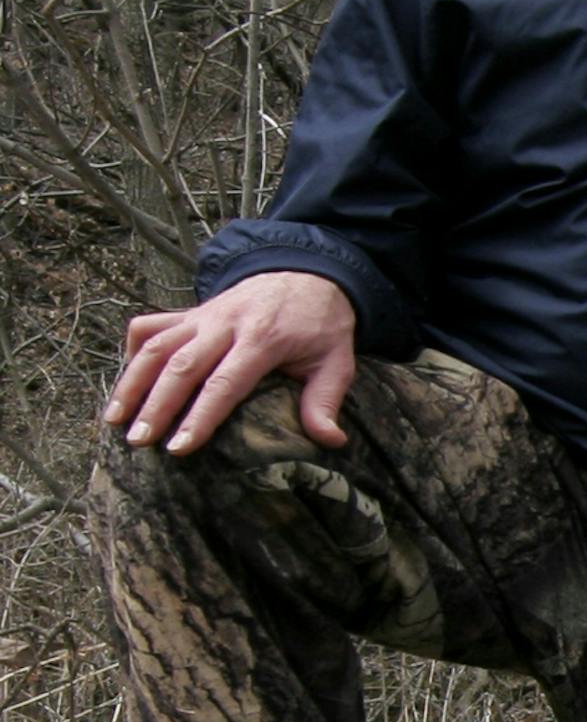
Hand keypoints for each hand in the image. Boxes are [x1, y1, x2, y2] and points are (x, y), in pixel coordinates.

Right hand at [103, 272, 357, 455]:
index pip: (224, 382)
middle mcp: (225, 323)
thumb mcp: (337, 361)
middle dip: (156, 406)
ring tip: (114, 420)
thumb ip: (326, 400)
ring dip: (132, 382)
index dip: (200, 416)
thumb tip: (331, 440)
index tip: (179, 446)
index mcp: (262, 338)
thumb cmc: (320, 326)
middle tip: (138, 442)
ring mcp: (202, 315)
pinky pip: (151, 325)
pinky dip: (133, 350)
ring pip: (156, 345)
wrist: (308, 274)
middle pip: (181, 365)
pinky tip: (126, 381)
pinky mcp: (189, 312)